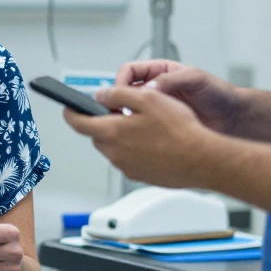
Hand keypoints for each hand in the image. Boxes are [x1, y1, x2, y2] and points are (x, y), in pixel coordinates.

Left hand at [64, 84, 217, 188]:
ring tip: (144, 125)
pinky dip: (134, 149)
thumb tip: (99, 95)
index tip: (68, 107)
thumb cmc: (179, 129)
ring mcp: (127, 167)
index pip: (78, 123)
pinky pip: (129, 159)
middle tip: (119, 111)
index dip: (71, 112)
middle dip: (103, 123)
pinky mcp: (141, 176)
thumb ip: (117, 95)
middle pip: (97, 135)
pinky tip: (154, 142)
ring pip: (114, 148)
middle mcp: (115, 153)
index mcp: (111, 132)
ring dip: (120, 136)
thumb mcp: (147, 98)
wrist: (203, 160)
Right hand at [115, 60, 244, 135]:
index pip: (129, 72)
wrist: (233, 118)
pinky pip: (141, 127)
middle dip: (117, 101)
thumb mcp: (195, 79)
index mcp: (160, 72)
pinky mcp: (160, 125)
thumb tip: (148, 87)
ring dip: (124, 118)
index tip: (119, 94)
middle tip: (117, 113)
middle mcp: (155, 89)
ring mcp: (156, 108)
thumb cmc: (218, 94)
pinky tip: (140, 136)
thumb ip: (172, 79)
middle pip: (124, 92)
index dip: (120, 82)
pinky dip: (136, 131)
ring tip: (128, 126)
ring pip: (129, 111)